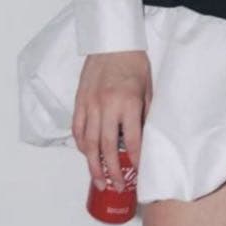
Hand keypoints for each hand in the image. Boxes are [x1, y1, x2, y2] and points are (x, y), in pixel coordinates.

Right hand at [72, 50, 151, 190]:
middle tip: (117, 186)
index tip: (137, 172)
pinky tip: (87, 155)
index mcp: (128, 102)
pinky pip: (77, 129)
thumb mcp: (148, 87)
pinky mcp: (80, 100)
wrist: (113, 39)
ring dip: (93, 166)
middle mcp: (107, 106)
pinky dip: (81, 145)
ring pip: (89, 143)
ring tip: (99, 181)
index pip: (132, 140)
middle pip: (107, 148)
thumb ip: (145, 113)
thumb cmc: (134, 61)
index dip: (135, 160)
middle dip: (112, 172)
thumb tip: (144, 138)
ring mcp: (90, 104)